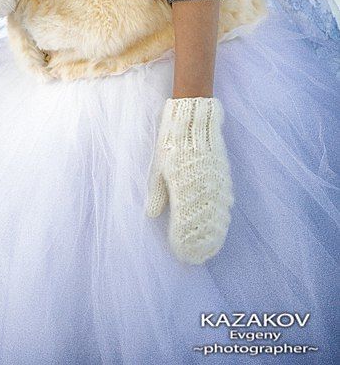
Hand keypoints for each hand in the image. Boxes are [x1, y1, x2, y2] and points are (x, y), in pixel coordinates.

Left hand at [145, 96, 233, 264]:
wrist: (194, 120)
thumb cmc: (171, 144)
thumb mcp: (158, 167)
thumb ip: (157, 192)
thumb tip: (153, 214)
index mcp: (182, 186)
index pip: (184, 221)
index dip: (183, 240)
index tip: (181, 254)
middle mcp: (202, 188)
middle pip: (203, 223)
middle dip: (199, 243)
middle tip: (196, 258)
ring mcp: (216, 183)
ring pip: (217, 216)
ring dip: (214, 234)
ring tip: (210, 249)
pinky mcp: (224, 177)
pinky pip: (225, 203)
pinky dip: (223, 218)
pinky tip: (221, 226)